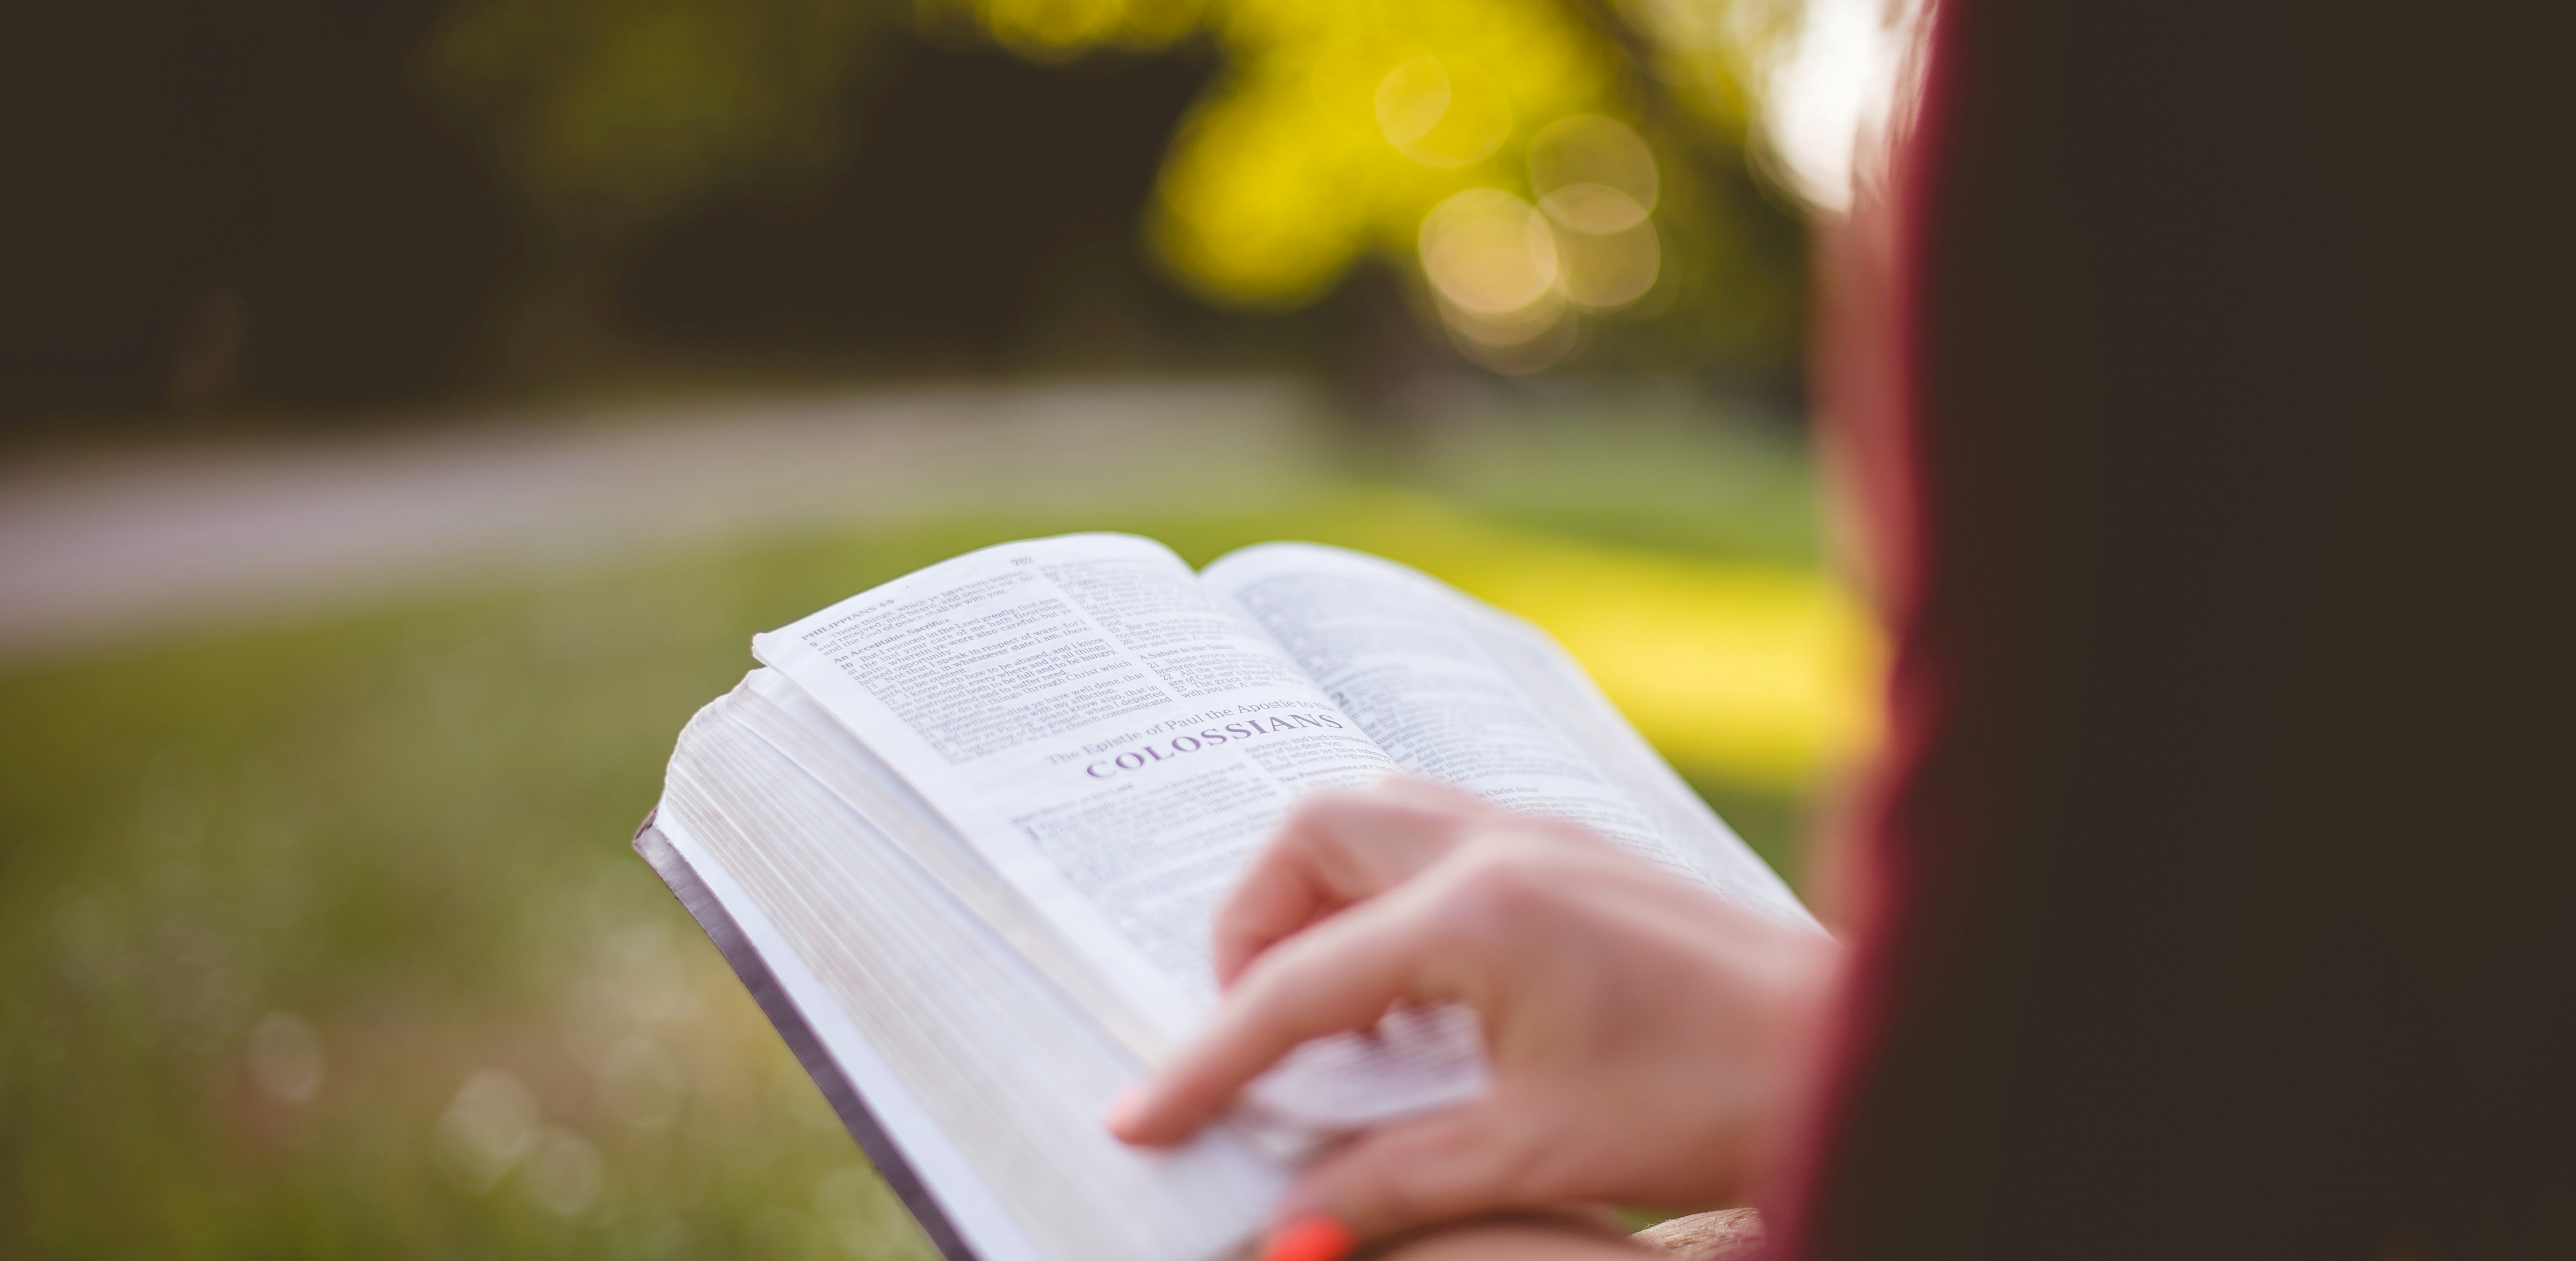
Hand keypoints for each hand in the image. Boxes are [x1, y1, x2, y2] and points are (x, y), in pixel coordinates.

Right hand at [1108, 779, 1837, 1252]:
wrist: (1852, 1050)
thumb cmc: (1716, 1098)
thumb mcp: (1536, 1154)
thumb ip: (1391, 1184)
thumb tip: (1282, 1235)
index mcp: (1477, 913)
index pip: (1294, 985)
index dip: (1206, 1060)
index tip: (1141, 1118)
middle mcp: (1497, 845)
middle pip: (1312, 833)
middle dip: (1253, 925)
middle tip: (1257, 1034)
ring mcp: (1541, 835)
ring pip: (1375, 816)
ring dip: (1321, 898)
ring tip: (1330, 1014)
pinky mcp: (1573, 853)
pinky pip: (1436, 837)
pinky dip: (1389, 899)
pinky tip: (1417, 998)